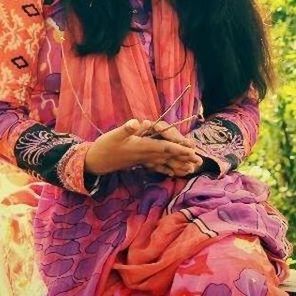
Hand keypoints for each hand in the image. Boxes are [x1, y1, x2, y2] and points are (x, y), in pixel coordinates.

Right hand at [85, 118, 202, 176]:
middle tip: (199, 162)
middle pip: (169, 157)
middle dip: (184, 158)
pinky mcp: (139, 162)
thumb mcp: (114, 135)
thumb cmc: (105, 146)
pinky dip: (166, 169)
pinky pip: (156, 167)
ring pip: (165, 163)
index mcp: (143, 147)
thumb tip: (137, 122)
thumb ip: (127, 129)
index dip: (179, 149)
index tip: (192, 150)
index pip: (165, 147)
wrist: (96, 162)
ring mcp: (143, 160)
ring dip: (178, 166)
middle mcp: (145, 155)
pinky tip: (173, 174)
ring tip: (191, 170)